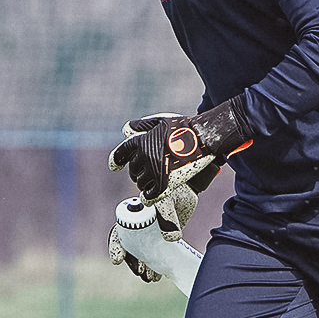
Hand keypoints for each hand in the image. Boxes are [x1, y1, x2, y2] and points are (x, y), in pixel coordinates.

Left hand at [107, 98, 252, 201]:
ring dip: (144, 182)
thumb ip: (141, 126)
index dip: (117, 160)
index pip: (122, 153)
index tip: (114, 167)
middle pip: (133, 169)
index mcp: (142, 141)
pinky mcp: (165, 185)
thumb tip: (125, 130)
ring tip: (154, 179)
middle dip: (137, 170)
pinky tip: (150, 195)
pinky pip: (149, 196)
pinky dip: (148, 196)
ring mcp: (154, 171)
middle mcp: (145, 157)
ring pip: (140, 182)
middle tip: (148, 170)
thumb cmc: (185, 127)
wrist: (203, 138)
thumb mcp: (161, 121)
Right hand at [108, 183, 198, 282]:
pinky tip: (158, 275)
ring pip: (142, 254)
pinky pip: (156, 256)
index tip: (117, 260)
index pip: (119, 233)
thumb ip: (166, 214)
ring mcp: (150, 234)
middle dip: (132, 262)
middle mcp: (138, 226)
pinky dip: (156, 266)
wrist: (188, 189)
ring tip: (149, 277)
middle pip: (130, 248)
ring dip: (144, 268)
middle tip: (140, 272)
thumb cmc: (173, 188)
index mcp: (132, 214)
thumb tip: (171, 239)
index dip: (116, 247)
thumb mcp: (167, 197)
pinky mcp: (161, 240)